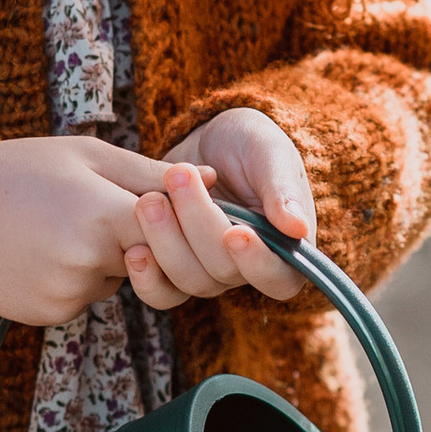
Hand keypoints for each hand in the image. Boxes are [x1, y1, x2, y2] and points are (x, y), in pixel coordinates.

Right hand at [0, 132, 162, 324]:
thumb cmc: (21, 171)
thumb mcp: (86, 156)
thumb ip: (151, 174)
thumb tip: (212, 180)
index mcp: (106, 215)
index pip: (168, 229)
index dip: (160, 215)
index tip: (139, 200)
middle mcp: (90, 262)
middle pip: (144, 258)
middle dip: (127, 239)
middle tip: (82, 210)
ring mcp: (68, 293)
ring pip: (112, 281)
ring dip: (99, 262)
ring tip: (52, 229)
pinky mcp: (49, 313)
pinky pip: (82, 299)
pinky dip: (70, 282)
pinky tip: (37, 254)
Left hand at [123, 113, 311, 309]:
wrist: (211, 140)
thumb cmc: (252, 145)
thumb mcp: (271, 154)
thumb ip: (283, 190)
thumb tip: (298, 228)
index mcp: (285, 248)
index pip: (279, 278)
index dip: (257, 264)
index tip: (236, 233)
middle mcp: (248, 268)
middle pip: (224, 274)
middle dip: (198, 226)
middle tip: (178, 177)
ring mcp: (210, 271)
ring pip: (190, 281)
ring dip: (166, 242)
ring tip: (150, 199)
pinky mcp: (175, 267)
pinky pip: (161, 291)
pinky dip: (146, 276)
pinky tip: (132, 248)